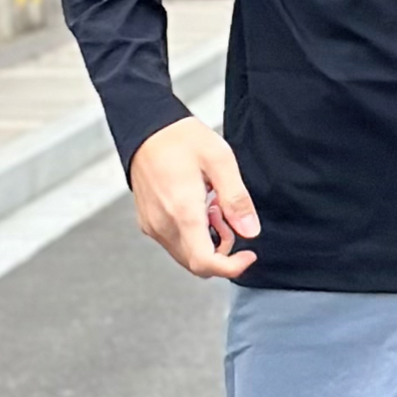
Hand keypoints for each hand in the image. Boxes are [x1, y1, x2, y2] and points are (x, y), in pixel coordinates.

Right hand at [128, 116, 260, 278]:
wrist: (146, 129)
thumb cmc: (181, 139)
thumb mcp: (220, 160)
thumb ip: (236, 199)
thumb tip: (250, 231)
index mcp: (182, 212)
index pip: (205, 262)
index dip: (232, 267)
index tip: (249, 255)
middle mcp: (163, 225)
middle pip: (196, 264)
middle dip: (221, 251)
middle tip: (226, 216)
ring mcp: (152, 226)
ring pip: (185, 256)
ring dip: (206, 242)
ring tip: (211, 206)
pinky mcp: (148, 223)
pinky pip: (174, 244)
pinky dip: (192, 236)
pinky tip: (197, 206)